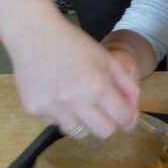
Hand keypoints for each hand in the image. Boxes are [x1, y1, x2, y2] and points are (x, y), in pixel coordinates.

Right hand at [10, 21, 140, 139]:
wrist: (33, 34)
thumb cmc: (73, 44)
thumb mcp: (107, 59)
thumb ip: (127, 86)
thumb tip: (134, 111)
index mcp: (97, 86)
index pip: (123, 118)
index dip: (129, 120)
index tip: (127, 118)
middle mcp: (75, 102)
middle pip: (104, 133)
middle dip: (111, 125)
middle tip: (107, 114)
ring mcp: (53, 109)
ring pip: (80, 133)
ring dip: (86, 123)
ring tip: (82, 103)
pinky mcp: (35, 111)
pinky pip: (57, 124)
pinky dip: (63, 115)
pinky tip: (59, 95)